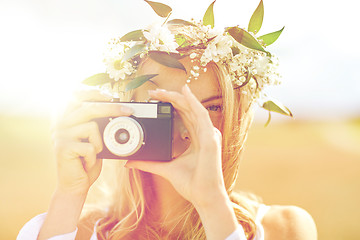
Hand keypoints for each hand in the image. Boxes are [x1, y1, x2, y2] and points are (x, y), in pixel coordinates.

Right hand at [52, 89, 132, 195]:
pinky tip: (86, 162)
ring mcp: (60, 135)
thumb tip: (117, 109)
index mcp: (65, 118)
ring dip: (100, 143)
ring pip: (92, 127)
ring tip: (93, 153)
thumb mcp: (92, 139)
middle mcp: (60, 124)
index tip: (110, 95)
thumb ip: (97, 124)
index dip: (92, 92)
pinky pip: (90, 146)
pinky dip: (94, 157)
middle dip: (112, 108)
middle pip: (88, 107)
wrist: (75, 185)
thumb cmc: (86, 160)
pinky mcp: (63, 148)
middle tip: (128, 110)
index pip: (75, 96)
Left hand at [125, 85, 227, 206]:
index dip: (170, 105)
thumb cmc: (191, 184)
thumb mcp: (165, 168)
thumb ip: (149, 163)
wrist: (203, 196)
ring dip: (177, 97)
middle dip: (170, 98)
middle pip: (187, 109)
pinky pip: (201, 115)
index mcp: (196, 138)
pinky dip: (193, 102)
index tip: (154, 100)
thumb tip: (130, 162)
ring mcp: (209, 135)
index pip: (184, 115)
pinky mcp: (210, 139)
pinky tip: (185, 92)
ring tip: (162, 91)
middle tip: (153, 92)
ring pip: (193, 108)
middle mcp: (204, 134)